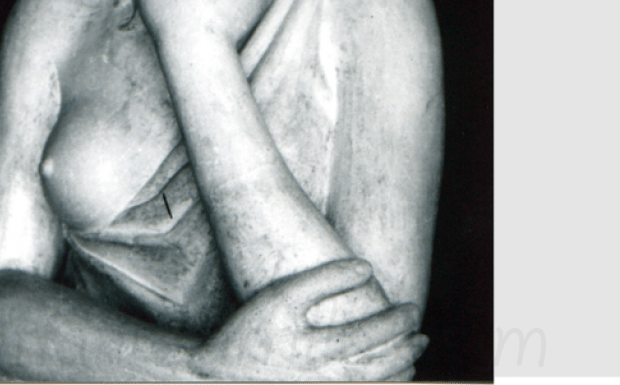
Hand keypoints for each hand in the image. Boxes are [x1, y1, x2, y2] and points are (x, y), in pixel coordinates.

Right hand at [188, 259, 427, 380]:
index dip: (397, 321)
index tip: (411, 308)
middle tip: (421, 333)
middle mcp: (326, 377)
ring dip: (398, 372)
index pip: (373, 335)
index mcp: (320, 349)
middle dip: (405, 347)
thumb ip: (325, 278)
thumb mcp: (282, 295)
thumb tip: (366, 268)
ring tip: (412, 357)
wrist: (219, 374)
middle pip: (379, 365)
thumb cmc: (250, 330)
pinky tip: (385, 380)